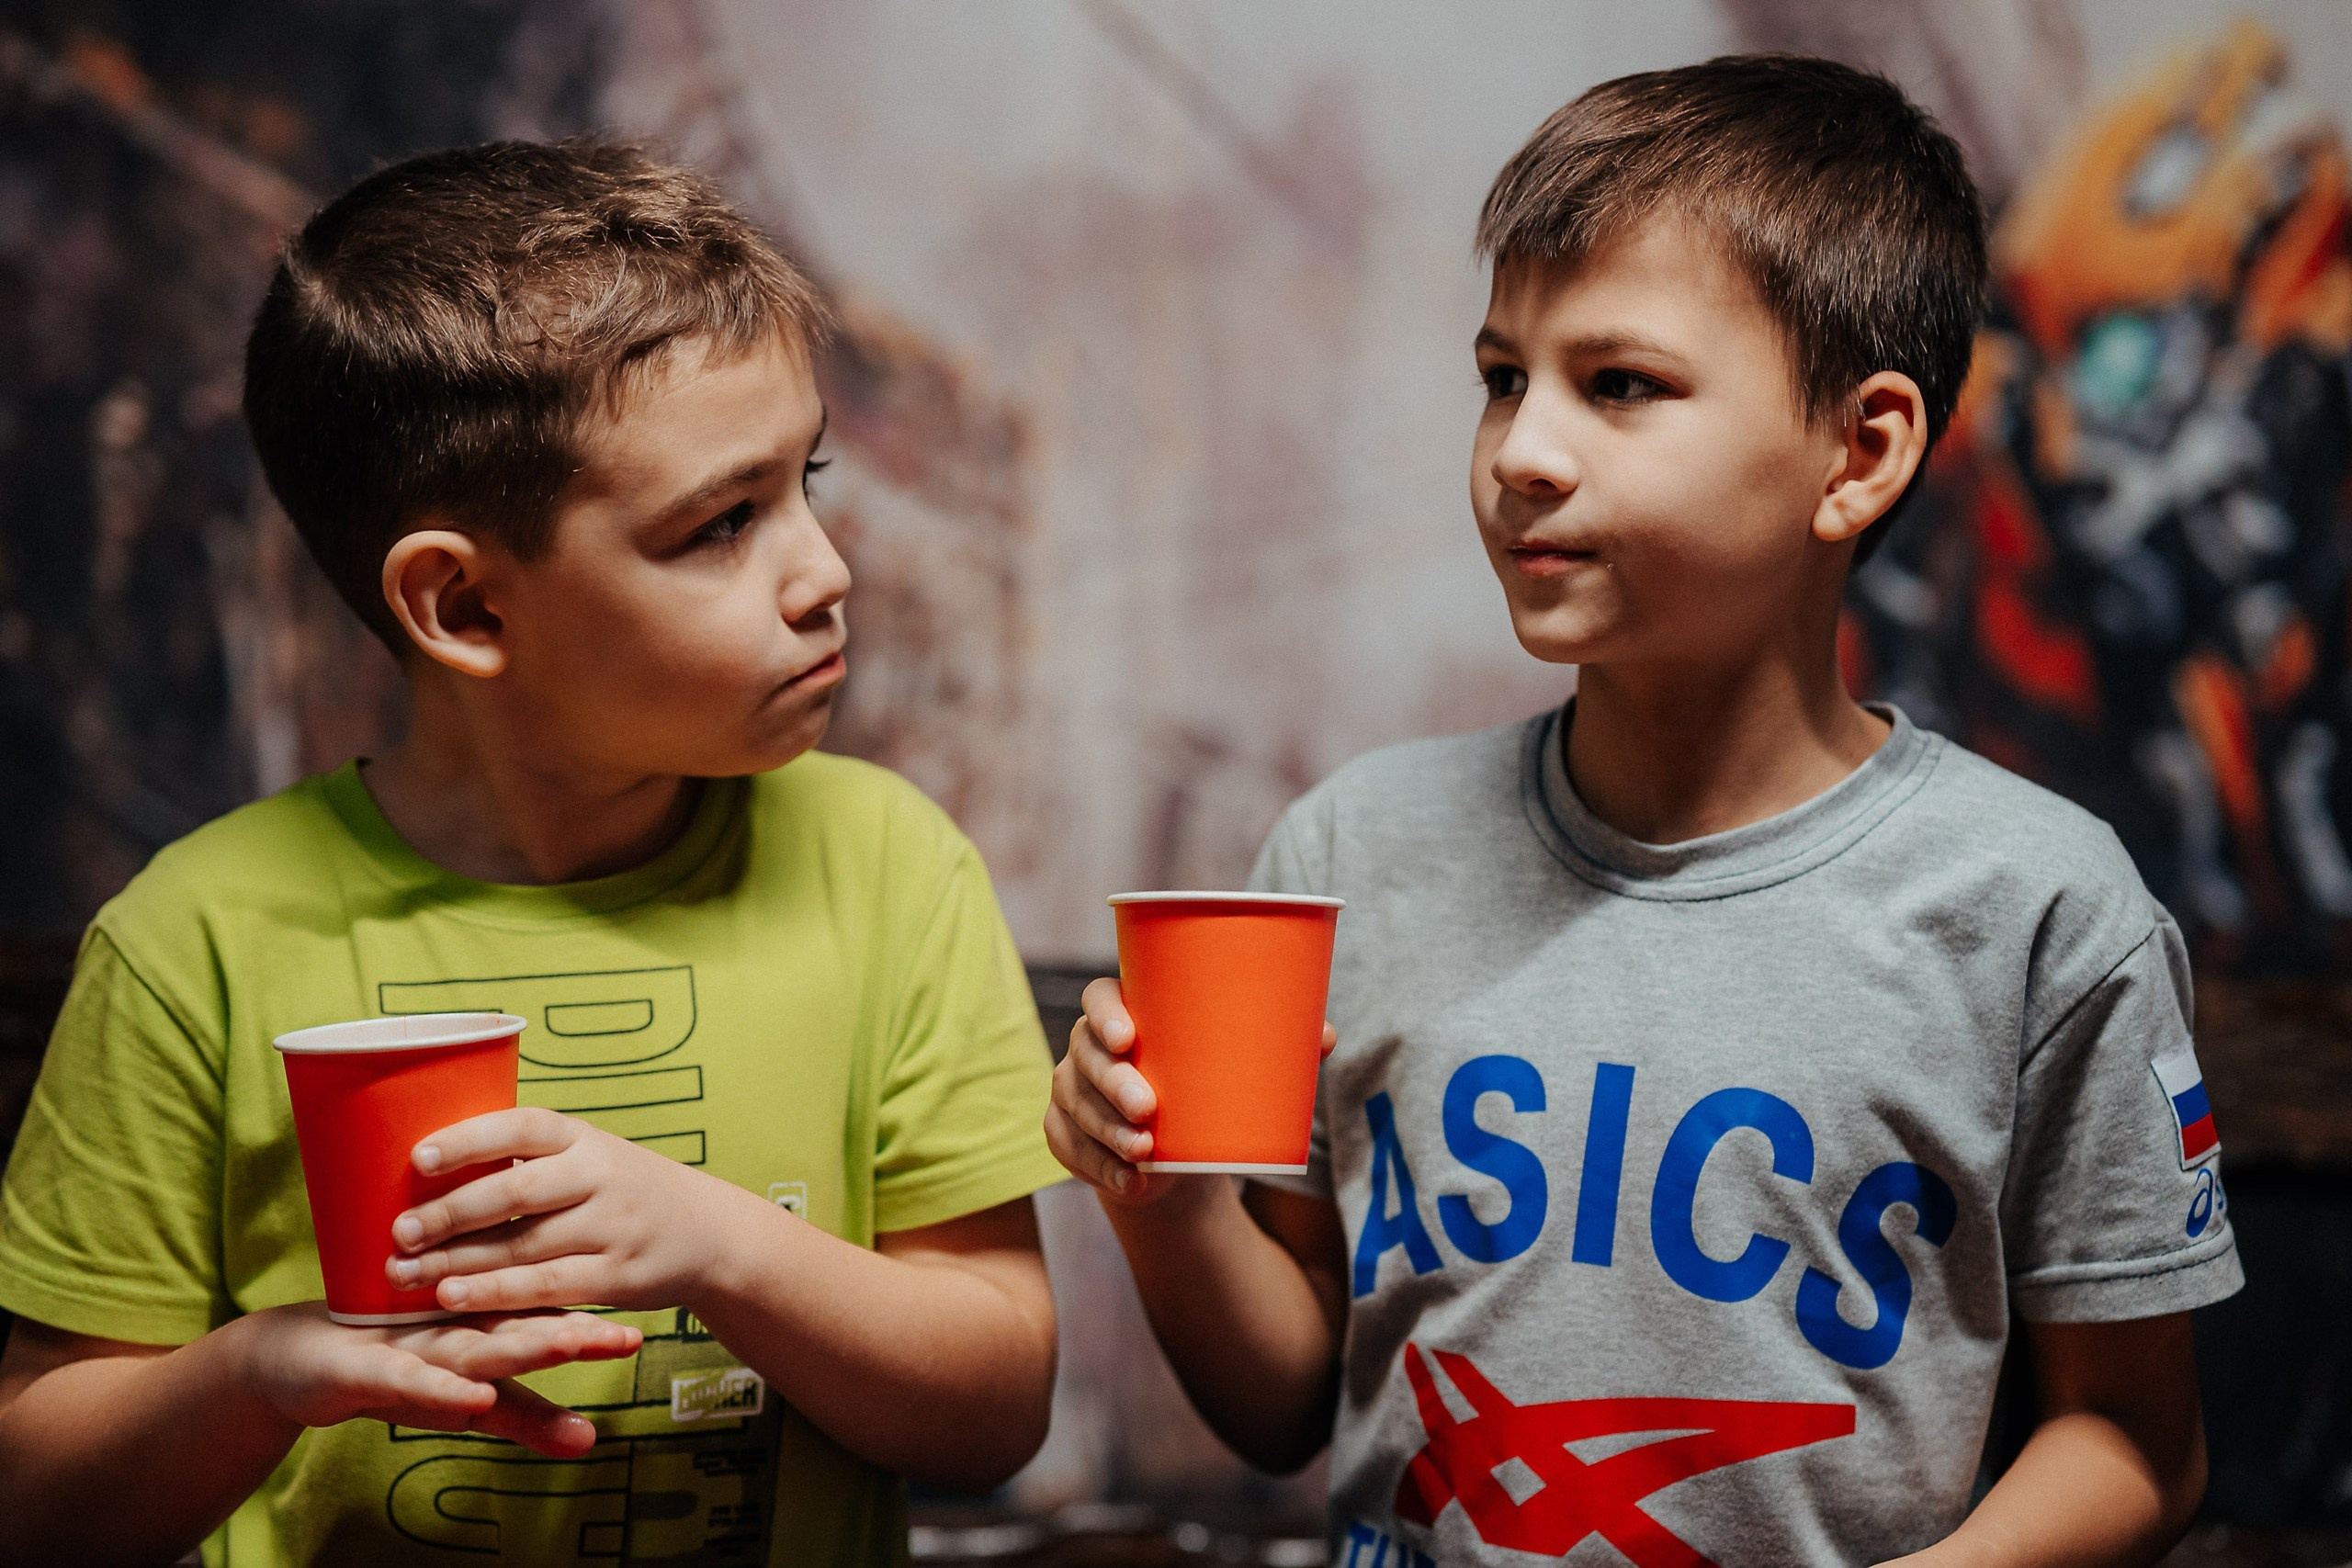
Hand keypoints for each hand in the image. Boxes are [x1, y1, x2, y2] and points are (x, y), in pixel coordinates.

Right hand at [237, 1299, 639, 1456]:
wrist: (291, 1359)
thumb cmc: (394, 1367)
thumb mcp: (464, 1401)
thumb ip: (523, 1420)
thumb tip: (590, 1441)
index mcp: (480, 1329)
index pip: (541, 1326)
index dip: (587, 1330)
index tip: (637, 1338)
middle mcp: (453, 1329)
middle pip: (519, 1330)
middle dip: (571, 1335)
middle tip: (621, 1338)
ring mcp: (413, 1347)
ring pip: (474, 1345)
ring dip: (521, 1345)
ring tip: (569, 1346)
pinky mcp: (370, 1370)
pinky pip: (412, 1379)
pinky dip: (443, 1387)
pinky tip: (474, 1395)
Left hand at [388, 1108, 758, 1315]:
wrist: (708, 1232)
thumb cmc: (621, 1190)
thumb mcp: (588, 1156)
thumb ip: (527, 1158)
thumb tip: (426, 1160)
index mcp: (583, 1137)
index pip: (522, 1127)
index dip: (469, 1140)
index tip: (417, 1158)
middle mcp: (600, 1176)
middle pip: (516, 1191)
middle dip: (451, 1212)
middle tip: (399, 1231)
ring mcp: (612, 1227)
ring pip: (523, 1247)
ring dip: (459, 1262)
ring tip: (404, 1273)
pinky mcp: (617, 1276)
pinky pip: (546, 1287)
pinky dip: (495, 1294)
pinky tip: (453, 1300)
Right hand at [1044, 977, 1336, 1207]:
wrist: (1177, 1148)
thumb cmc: (1206, 1085)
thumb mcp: (1236, 1065)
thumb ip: (1277, 1046)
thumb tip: (1324, 1035)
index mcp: (1123, 1013)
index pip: (1099, 997)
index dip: (1105, 1013)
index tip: (1129, 1035)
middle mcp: (1088, 1047)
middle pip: (1087, 1056)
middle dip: (1113, 1083)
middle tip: (1150, 1108)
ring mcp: (1071, 1091)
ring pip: (1076, 1106)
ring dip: (1108, 1131)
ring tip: (1145, 1152)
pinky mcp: (1065, 1134)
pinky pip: (1070, 1149)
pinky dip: (1100, 1169)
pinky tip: (1129, 1183)